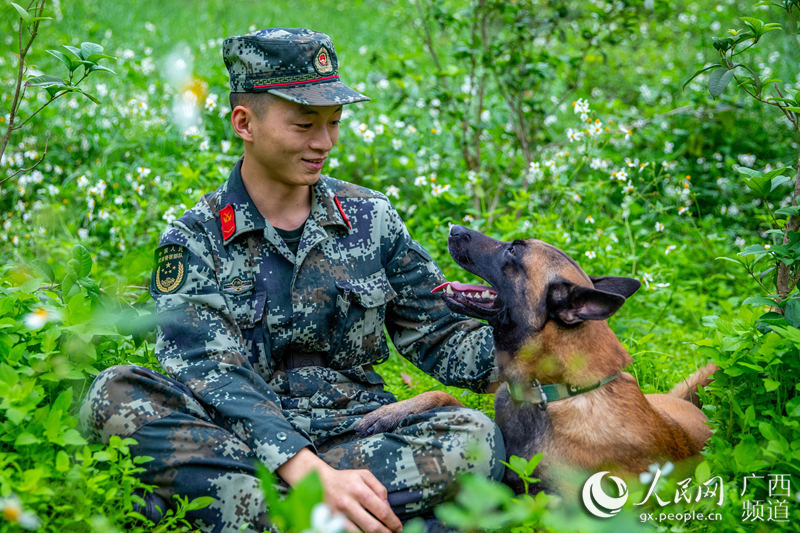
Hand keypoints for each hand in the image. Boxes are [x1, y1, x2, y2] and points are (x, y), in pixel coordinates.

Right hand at [277, 448, 402, 532]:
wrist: (318, 481)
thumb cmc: (345, 479)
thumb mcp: (364, 475)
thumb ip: (379, 489)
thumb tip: (388, 507)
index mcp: (359, 490)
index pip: (382, 511)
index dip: (393, 522)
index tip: (398, 527)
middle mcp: (348, 503)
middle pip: (373, 527)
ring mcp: (338, 515)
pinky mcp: (331, 523)